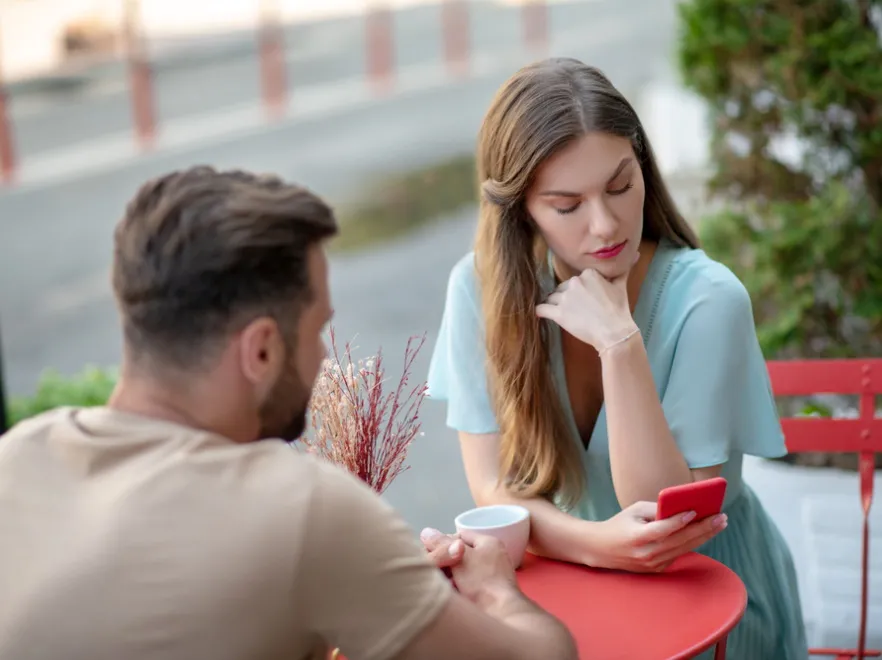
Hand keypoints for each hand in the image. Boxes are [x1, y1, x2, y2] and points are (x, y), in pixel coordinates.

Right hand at [423, 529, 515, 603]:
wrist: (500, 613)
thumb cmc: (483, 581)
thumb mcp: (460, 558)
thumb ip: (442, 544)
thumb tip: (426, 532)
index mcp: (489, 542)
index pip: (460, 535)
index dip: (444, 542)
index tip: (432, 551)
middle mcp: (492, 556)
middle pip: (461, 554)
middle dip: (446, 561)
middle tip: (434, 569)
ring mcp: (491, 575)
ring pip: (462, 571)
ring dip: (450, 576)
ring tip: (440, 582)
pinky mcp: (488, 592)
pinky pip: (467, 585)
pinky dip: (457, 588)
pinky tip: (450, 593)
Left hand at [535, 255, 639, 351]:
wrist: (615, 332)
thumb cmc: (619, 310)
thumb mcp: (621, 286)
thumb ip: (623, 269)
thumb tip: (635, 254)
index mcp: (588, 274)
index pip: (576, 280)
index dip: (579, 290)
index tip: (586, 300)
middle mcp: (574, 282)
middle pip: (562, 288)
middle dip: (567, 297)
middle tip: (578, 310)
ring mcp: (565, 298)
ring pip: (552, 297)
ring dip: (555, 304)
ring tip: (565, 314)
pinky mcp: (558, 313)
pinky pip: (541, 309)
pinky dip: (541, 311)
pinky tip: (542, 314)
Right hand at [591, 501, 726, 572]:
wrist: (602, 549)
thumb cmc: (619, 524)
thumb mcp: (633, 511)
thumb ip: (655, 509)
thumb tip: (682, 508)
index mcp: (637, 537)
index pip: (662, 529)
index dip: (679, 521)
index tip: (695, 510)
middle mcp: (646, 554)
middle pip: (680, 541)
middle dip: (703, 528)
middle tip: (721, 517)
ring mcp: (652, 564)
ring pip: (684, 549)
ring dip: (704, 536)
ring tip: (719, 524)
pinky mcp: (657, 569)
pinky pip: (678, 554)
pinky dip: (692, 543)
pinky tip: (705, 533)